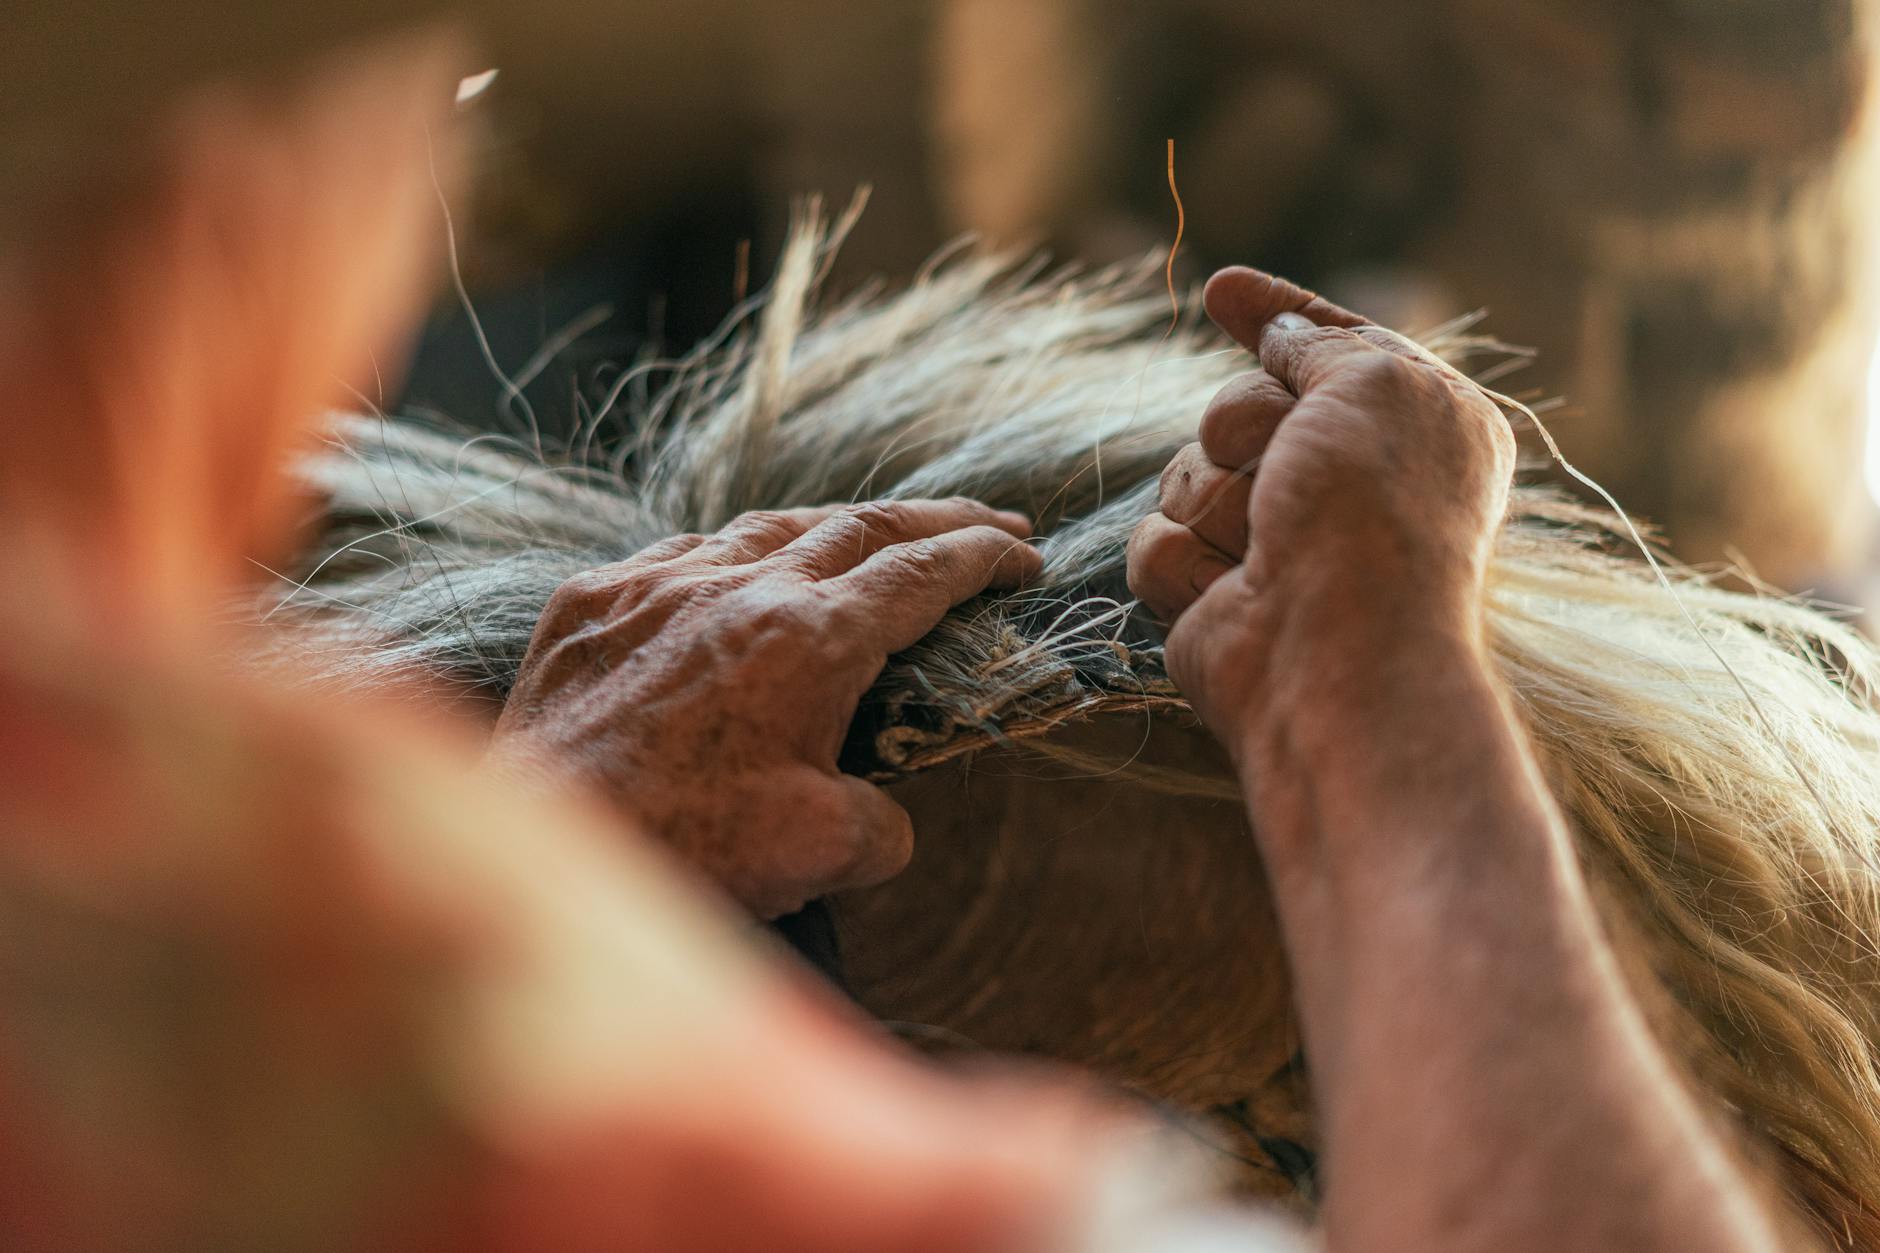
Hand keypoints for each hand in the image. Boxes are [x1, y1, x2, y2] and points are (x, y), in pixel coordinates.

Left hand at [489, 499, 1040, 917]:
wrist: (539, 845)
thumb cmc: (682, 849)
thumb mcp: (821, 853)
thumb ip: (880, 823)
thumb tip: (879, 815)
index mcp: (810, 638)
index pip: (921, 572)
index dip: (984, 558)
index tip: (1026, 555)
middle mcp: (738, 587)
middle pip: (861, 526)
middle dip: (937, 521)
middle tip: (991, 522)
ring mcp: (656, 584)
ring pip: (768, 527)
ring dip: (837, 526)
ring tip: (878, 535)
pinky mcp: (591, 602)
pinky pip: (680, 555)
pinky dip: (733, 555)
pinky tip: (741, 573)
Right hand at [1126, 268, 1515, 755]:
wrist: (1333, 652)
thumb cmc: (1371, 513)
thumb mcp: (1369, 381)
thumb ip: (1317, 340)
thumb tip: (1276, 325)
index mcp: (1412, 425)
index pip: (1330, 348)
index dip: (1277, 315)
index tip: (1221, 291)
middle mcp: (1347, 482)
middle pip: (1239, 406)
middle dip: (1243, 426)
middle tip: (1279, 465)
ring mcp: (1276, 543)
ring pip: (1186, 472)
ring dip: (1212, 498)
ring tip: (1261, 543)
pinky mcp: (1213, 594)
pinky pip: (1155, 539)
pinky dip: (1181, 560)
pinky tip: (1226, 593)